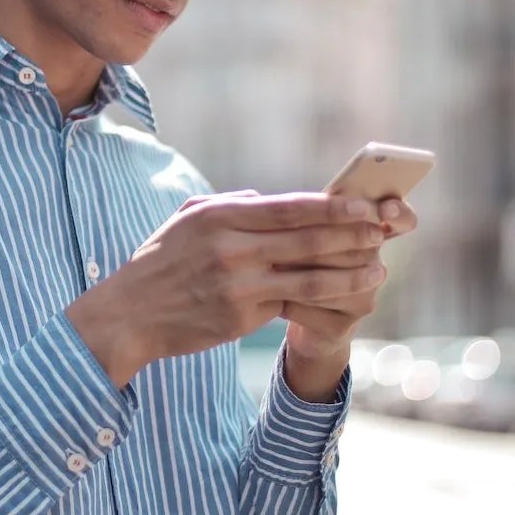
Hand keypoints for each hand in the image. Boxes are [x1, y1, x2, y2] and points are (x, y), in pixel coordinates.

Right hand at [65, 192, 387, 387]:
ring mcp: (238, 284)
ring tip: (379, 270)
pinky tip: (347, 297)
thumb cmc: (160, 263)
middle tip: (386, 232)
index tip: (366, 205)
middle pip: (308, 239)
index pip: (291, 206)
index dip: (334, 207)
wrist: (129, 316)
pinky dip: (325, 300)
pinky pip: (292, 305)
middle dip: (354, 236)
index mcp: (220, 215)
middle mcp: (231, 247)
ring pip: (309, 276)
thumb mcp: (187, 220)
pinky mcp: (241, 316)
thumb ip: (230, 205)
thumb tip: (266, 199)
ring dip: (350, 273)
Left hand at [281, 198, 416, 400]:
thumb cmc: (303, 262)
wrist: (300, 318)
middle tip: (281, 240)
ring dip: (296, 270)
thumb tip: (297, 199)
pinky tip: (270, 296)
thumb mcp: (310, 231)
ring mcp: (364, 298)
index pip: (402, 220)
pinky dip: (287, 300)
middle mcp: (375, 267)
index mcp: (371, 236)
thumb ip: (317, 213)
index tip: (385, 210)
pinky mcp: (344, 326)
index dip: (398, 214)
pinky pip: (312, 307)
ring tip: (269, 265)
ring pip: (331, 279)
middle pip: (357, 248)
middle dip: (317, 243)